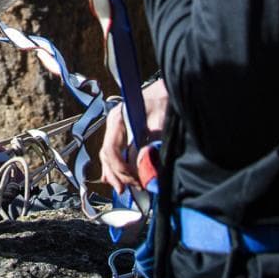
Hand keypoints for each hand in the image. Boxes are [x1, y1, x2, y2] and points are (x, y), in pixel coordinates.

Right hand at [100, 78, 169, 193]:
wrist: (171, 87)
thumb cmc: (165, 100)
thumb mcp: (160, 124)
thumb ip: (150, 147)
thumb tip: (142, 170)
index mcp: (118, 119)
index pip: (111, 150)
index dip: (121, 170)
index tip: (134, 182)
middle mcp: (113, 124)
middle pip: (107, 155)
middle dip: (117, 176)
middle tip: (128, 190)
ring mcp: (117, 128)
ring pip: (108, 156)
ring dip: (115, 174)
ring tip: (124, 190)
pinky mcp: (124, 132)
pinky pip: (115, 152)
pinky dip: (117, 167)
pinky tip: (119, 179)